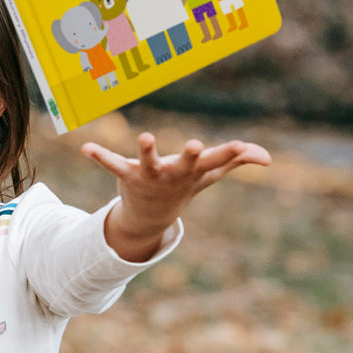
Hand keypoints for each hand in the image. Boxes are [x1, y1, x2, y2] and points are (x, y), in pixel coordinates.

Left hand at [81, 132, 270, 258]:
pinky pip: (112, 164)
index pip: (216, 161)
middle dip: (189, 155)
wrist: (151, 215)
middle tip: (196, 144)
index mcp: (194, 171)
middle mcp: (173, 174)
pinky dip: (100, 156)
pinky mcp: (127, 174)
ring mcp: (150, 176)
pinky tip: (85, 147)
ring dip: (146, 151)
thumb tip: (266, 157)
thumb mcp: (209, 173)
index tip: (241, 145)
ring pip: (148, 162)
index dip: (230, 153)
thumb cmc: (183, 185)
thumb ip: (236, 159)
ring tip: (145, 136)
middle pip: (184, 164)